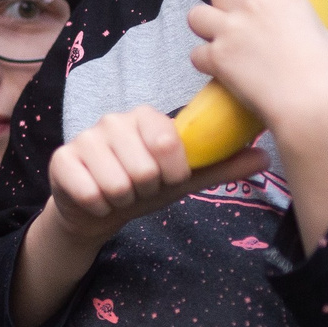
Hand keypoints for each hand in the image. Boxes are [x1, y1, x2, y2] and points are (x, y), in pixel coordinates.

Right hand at [11, 108, 262, 326]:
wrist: (97, 208)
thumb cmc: (143, 187)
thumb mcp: (183, 180)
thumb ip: (221, 167)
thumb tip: (265, 155)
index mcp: (146, 118)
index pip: (169, 143)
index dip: (171, 173)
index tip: (165, 178)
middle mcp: (113, 120)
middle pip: (143, 169)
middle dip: (144, 190)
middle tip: (138, 188)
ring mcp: (85, 138)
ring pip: (116, 183)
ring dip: (121, 200)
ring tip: (118, 193)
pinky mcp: (61, 160)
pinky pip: (89, 193)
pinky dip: (98, 207)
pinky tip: (96, 199)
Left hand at [184, 0, 327, 143]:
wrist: (312, 107)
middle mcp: (252, 3)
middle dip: (226, 9)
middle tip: (242, 31)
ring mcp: (230, 29)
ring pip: (196, 16)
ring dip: (207, 29)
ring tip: (224, 46)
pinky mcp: (216, 57)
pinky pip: (195, 53)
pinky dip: (205, 62)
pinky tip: (221, 72)